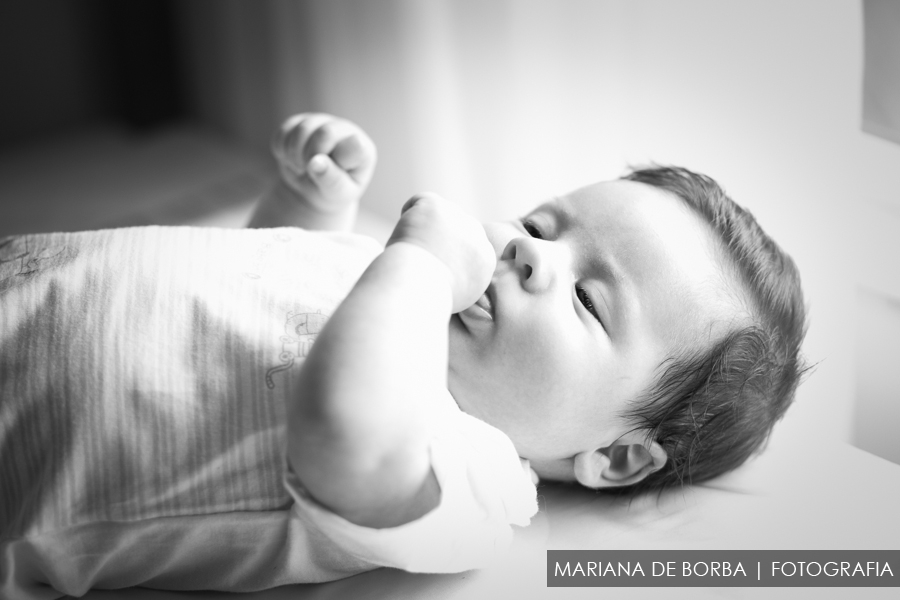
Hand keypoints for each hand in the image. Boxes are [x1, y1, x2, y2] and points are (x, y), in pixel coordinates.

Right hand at [273, 113, 376, 215]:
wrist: (311, 189)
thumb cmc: (332, 192)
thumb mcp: (337, 194)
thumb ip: (331, 180)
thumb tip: (315, 162)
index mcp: (362, 150)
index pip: (354, 145)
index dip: (337, 160)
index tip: (333, 174)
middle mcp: (344, 130)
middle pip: (325, 133)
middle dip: (312, 158)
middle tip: (310, 172)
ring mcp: (321, 123)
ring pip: (302, 130)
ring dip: (295, 155)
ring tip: (301, 168)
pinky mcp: (299, 122)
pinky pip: (284, 132)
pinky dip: (282, 151)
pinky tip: (291, 160)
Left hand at [387, 193, 495, 312]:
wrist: (419, 286)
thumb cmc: (430, 299)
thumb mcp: (460, 299)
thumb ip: (465, 281)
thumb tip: (464, 280)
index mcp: (486, 259)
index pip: (467, 247)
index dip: (447, 254)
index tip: (433, 268)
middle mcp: (477, 234)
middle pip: (455, 228)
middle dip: (438, 239)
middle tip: (421, 260)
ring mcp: (457, 216)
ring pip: (437, 214)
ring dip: (423, 229)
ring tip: (413, 251)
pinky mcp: (437, 205)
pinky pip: (419, 201)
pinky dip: (408, 214)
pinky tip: (405, 234)